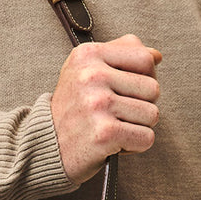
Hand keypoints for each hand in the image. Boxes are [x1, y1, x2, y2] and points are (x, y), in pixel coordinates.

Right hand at [49, 34, 162, 184]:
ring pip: (152, 114)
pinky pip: (147, 138)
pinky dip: (134, 145)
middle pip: (153, 89)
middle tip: (113, 113)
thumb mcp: (86, 69)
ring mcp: (97, 104)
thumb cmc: (73, 107)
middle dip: (140, 105)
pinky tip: (112, 143)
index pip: (145, 59)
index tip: (122, 90)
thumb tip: (156, 55)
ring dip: (137, 127)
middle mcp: (91, 76)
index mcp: (87, 54)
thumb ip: (121, 53)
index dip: (143, 78)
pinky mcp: (105, 133)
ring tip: (111, 126)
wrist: (44, 146)